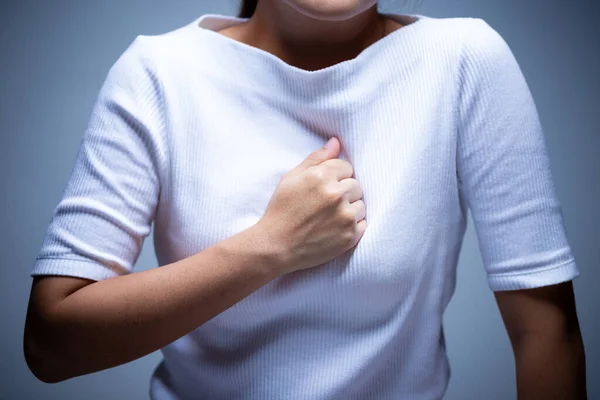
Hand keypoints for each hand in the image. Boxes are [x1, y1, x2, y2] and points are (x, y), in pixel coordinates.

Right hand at [256, 137, 366, 274]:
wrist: (276, 246)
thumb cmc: (281, 210)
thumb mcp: (291, 178)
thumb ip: (316, 158)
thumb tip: (336, 143)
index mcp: (321, 176)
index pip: (346, 167)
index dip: (335, 177)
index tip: (323, 188)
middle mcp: (336, 194)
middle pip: (355, 185)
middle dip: (343, 192)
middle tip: (324, 204)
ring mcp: (345, 216)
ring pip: (361, 204)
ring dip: (349, 209)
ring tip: (329, 217)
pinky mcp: (350, 236)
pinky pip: (362, 224)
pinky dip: (352, 226)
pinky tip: (334, 229)